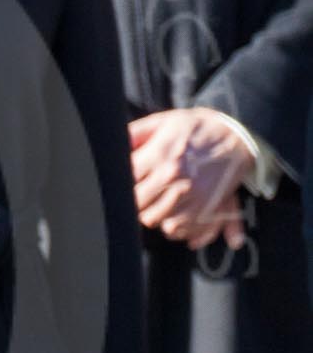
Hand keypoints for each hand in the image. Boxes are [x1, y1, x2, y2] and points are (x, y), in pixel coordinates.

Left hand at [130, 108, 251, 248]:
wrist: (238, 136)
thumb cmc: (197, 128)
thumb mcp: (165, 122)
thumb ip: (136, 134)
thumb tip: (112, 145)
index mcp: (161, 155)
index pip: (127, 181)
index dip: (123, 183)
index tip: (127, 180)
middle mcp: (175, 178)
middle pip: (138, 205)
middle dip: (136, 201)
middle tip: (141, 193)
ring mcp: (191, 196)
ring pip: (156, 221)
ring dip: (152, 215)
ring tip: (156, 204)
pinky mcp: (206, 210)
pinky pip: (179, 231)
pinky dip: (172, 228)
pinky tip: (172, 216)